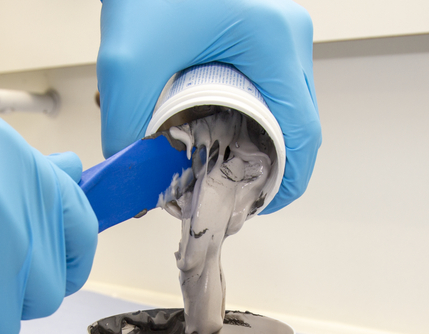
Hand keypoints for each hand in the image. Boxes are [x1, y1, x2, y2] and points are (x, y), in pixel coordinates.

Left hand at [97, 0, 321, 213]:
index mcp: (274, 42)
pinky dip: (259, 116)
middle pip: (302, 124)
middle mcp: (291, 35)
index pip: (302, 132)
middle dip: (274, 167)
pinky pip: (277, 87)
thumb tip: (133, 170)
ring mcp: (284, 31)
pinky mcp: (268, 31)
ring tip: (228, 167)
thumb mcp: (129, 59)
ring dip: (267, 142)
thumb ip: (126, 122)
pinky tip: (227, 131)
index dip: (286, 182)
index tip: (257, 207)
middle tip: (235, 193)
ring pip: (292, 107)